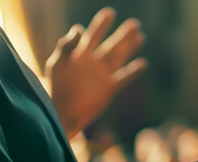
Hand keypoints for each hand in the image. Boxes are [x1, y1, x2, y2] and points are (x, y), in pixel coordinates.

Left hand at [46, 7, 146, 138]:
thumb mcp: (57, 63)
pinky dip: (133, 72)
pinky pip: (124, 78)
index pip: (93, 35)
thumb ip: (66, 45)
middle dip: (123, 35)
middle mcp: (94, 63)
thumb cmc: (55, 88)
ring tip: (141, 36)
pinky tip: (143, 64)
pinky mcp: (110, 89)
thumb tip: (78, 28)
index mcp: (80, 55)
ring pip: (120, 58)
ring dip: (130, 48)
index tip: (110, 13)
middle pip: (112, 45)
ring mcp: (103, 75)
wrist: (61, 112)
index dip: (101, 25)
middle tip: (134, 24)